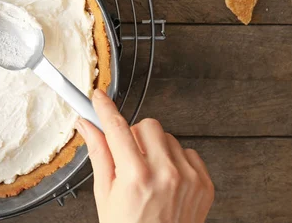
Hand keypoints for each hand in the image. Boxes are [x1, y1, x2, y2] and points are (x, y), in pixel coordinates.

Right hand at [76, 89, 213, 222]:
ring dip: (154, 148)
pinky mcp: (204, 183)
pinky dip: (175, 160)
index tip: (99, 97)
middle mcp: (165, 174)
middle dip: (133, 135)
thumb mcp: (105, 195)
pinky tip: (165, 179)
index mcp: (136, 177)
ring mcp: (188, 178)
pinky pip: (188, 152)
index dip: (105, 108)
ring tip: (147, 173)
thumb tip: (87, 126)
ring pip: (168, 137)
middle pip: (147, 125)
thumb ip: (98, 154)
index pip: (117, 128)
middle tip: (126, 154)